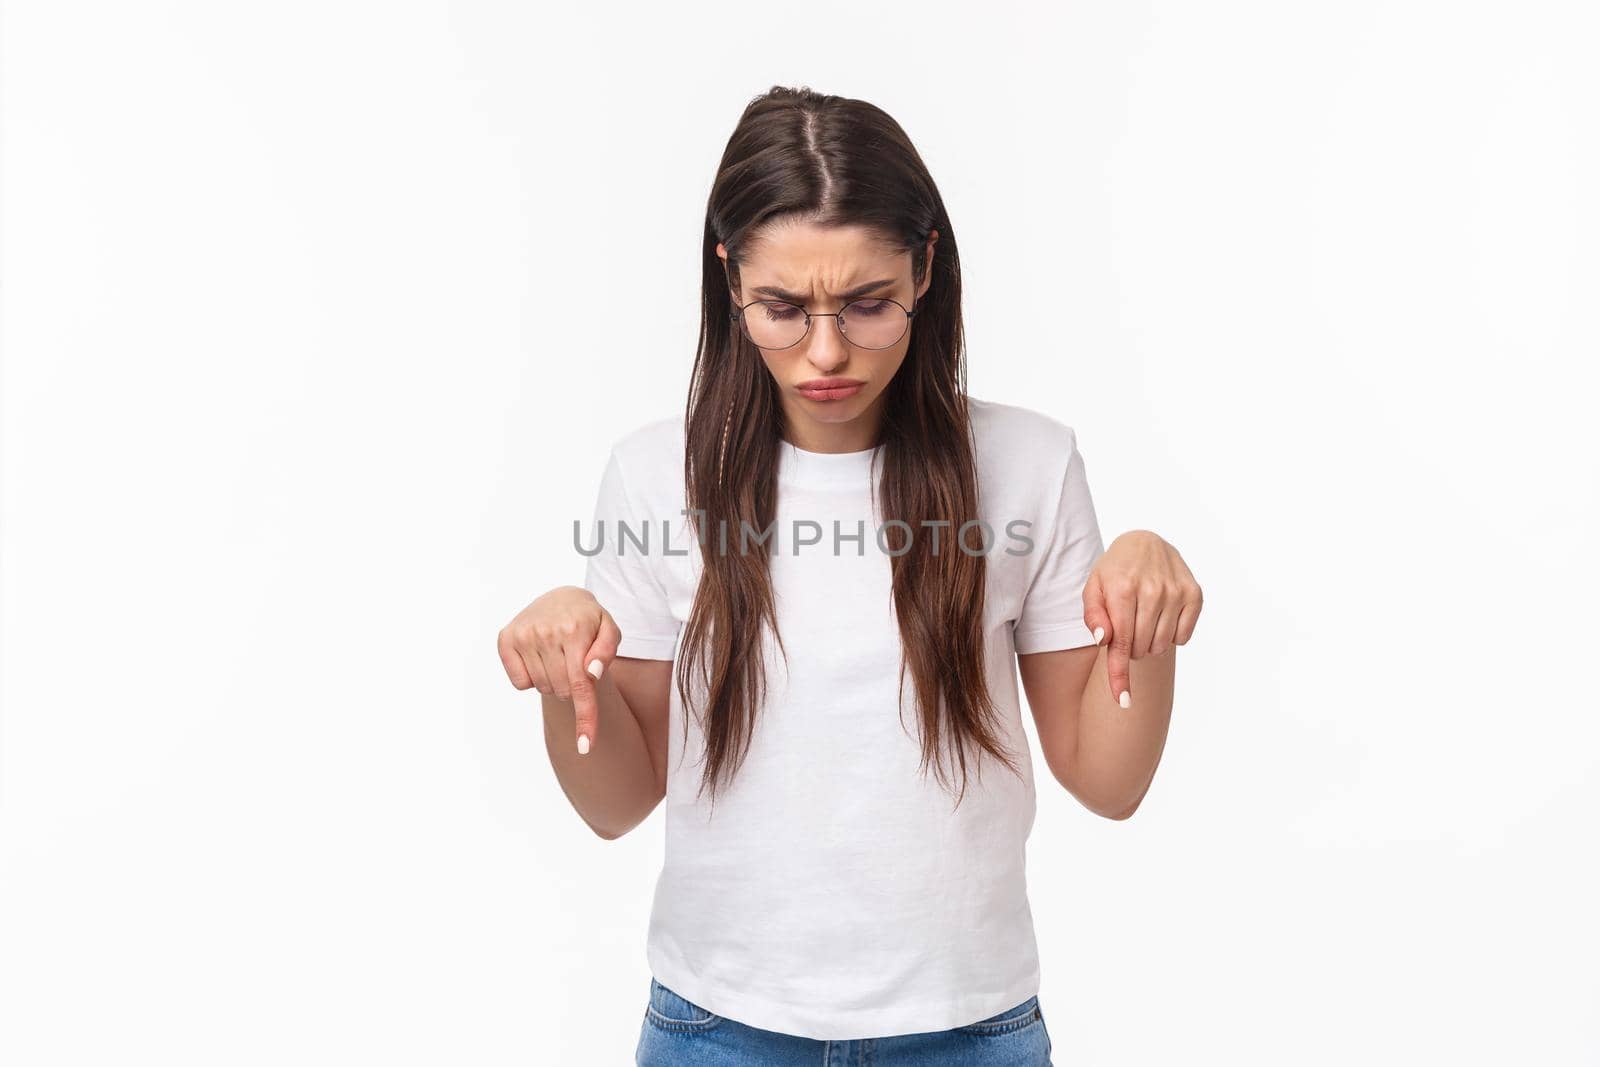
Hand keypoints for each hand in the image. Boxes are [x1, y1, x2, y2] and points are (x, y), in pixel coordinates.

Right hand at [496, 585, 620, 753]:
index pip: (580, 685)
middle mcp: (547, 630)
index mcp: (576, 628)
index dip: (585, 718)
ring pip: (542, 688)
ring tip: (557, 656)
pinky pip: (520, 683)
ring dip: (552, 681)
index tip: (585, 747)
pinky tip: (537, 656)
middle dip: (571, 687)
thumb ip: (607, 652)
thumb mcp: (609, 630)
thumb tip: (590, 673)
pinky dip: (530, 678)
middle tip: (573, 662)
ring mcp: (524, 634)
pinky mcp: (505, 639)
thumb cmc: (590, 621)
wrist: (563, 599)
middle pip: (561, 690)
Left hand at [1082, 531, 1201, 708]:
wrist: (1144, 543)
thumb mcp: (1093, 589)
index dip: (1120, 675)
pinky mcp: (1195, 594)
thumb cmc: (1113, 572)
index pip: (1120, 644)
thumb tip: (1102, 640)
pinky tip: (1163, 617)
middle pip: (1141, 648)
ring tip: (1143, 622)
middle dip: (1130, 649)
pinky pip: (1183, 637)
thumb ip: (1093, 616)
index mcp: (1121, 589)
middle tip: (1126, 629)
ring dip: (1149, 643)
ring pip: (1161, 645)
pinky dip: (1171, 635)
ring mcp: (1176, 591)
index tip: (1123, 702)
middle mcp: (1151, 590)